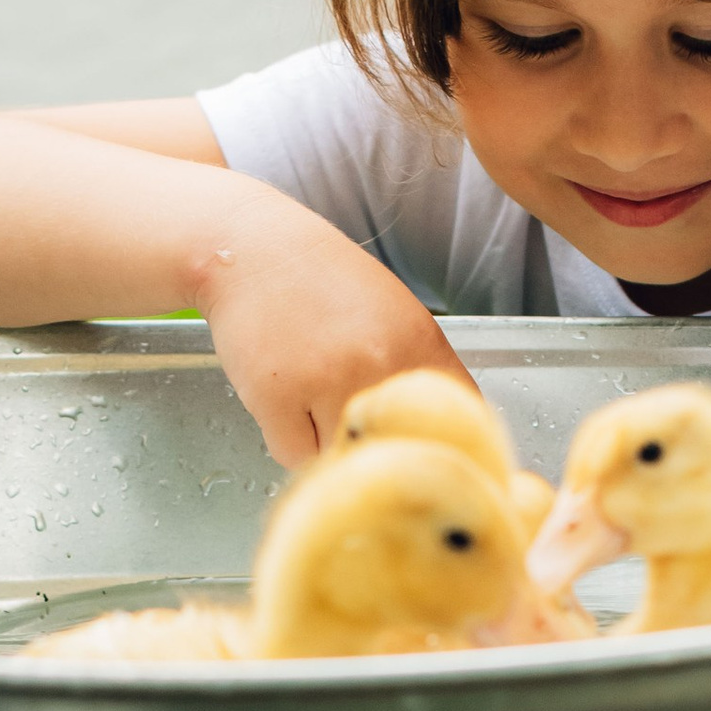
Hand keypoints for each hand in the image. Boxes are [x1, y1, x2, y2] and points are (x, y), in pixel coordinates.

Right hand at [193, 196, 471, 463]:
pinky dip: (289, 440)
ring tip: (312, 400)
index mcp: (419, 344)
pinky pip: (294, 456)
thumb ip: (420, 373)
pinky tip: (285, 400)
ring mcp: (327, 381)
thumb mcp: (395, 317)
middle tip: (350, 417)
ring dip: (328, 444)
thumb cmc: (323, 283)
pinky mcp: (276, 398)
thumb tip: (439, 439)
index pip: (457, 424)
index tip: (422, 453)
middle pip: (394, 451)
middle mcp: (380, 363)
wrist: (253, 250)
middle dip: (375, 446)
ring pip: (342, 459)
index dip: (440, 448)